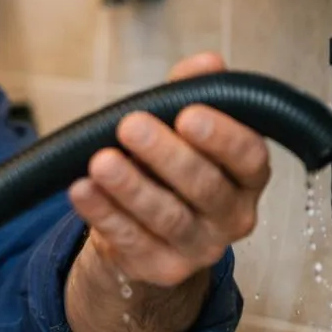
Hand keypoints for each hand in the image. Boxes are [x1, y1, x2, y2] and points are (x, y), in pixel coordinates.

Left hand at [69, 52, 271, 287]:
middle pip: (206, 188)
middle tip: (131, 127)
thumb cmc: (167, 165)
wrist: (141, 226)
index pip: (249, 158)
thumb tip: (207, 63)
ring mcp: (200, 248)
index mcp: (247, 177)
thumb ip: (193, 91)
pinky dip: (103, 214)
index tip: (188, 114)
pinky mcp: (163, 268)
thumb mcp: (180, 124)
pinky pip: (131, 240)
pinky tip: (82, 190)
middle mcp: (232, 216)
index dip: (223, 137)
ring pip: (168, 218)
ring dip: (131, 187)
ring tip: (101, 162)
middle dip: (167, 156)